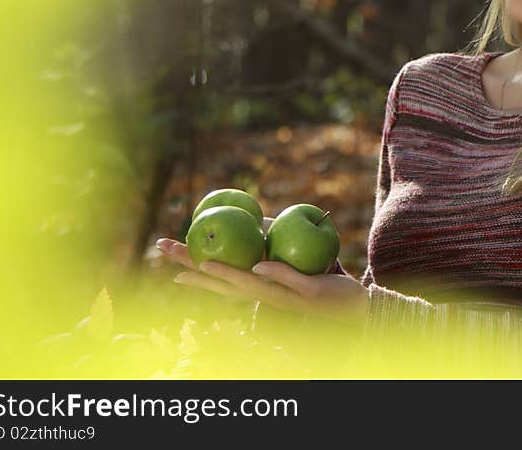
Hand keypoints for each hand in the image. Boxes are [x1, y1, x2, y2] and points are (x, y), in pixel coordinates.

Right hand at [156, 238, 368, 327]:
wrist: (352, 303)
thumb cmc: (318, 278)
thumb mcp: (289, 259)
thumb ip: (271, 243)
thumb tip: (255, 218)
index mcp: (258, 289)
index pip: (219, 281)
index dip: (193, 271)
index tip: (168, 261)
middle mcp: (265, 296)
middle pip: (222, 285)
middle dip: (193, 269)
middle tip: (168, 253)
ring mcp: (284, 296)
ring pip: (250, 286)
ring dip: (225, 276)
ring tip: (203, 266)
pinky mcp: (307, 292)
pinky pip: (287, 280)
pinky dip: (272, 272)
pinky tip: (257, 265)